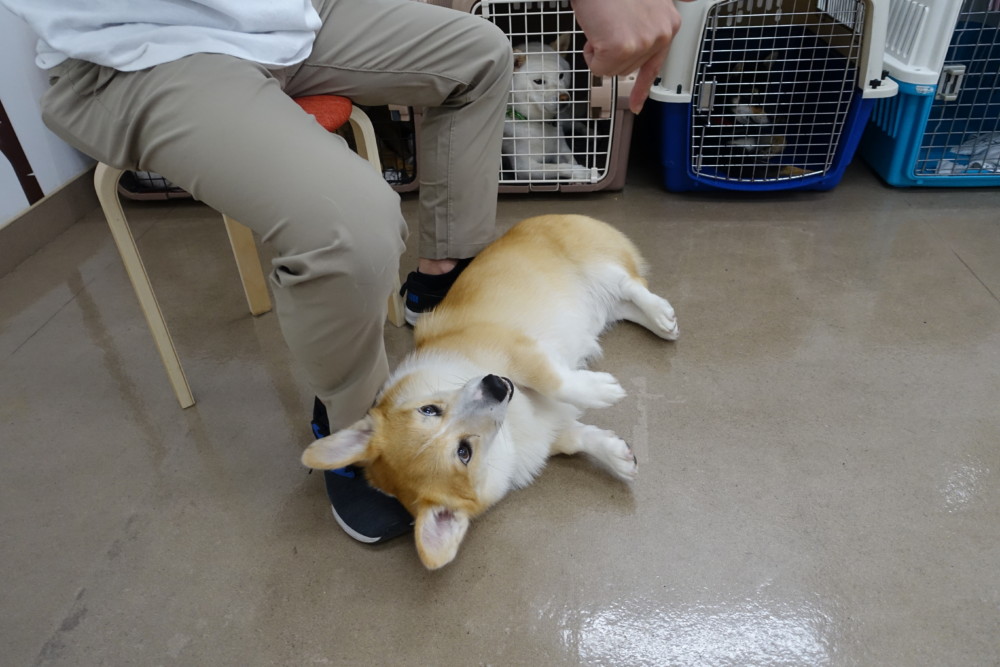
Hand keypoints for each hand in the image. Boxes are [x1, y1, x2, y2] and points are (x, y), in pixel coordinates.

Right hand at [571, 0, 694, 113]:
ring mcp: (643, 42)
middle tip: (608, 27)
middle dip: (611, 52)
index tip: (637, 105)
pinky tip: (595, 32)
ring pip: (613, 70)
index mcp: (669, 23)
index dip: (641, 87)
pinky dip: (591, 53)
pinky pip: (599, 68)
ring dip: (601, 51)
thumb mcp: (648, 0)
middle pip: (627, 69)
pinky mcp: (622, 47)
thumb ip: (663, 11)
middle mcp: (662, 34)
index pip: (655, 65)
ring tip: (602, 25)